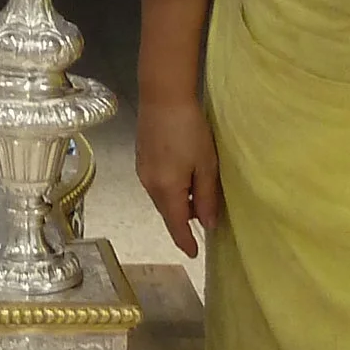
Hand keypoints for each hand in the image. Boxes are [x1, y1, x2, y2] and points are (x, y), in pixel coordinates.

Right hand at [136, 95, 222, 255]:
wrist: (163, 96)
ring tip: (196, 194)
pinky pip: (156, 184)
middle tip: (204, 216)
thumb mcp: (206, 165)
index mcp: (167, 190)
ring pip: (161, 197)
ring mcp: (142, 171)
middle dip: (183, 219)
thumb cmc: (190, 130)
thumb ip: (206, 197)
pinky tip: (181, 176)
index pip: (176, 225)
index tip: (194, 253)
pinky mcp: (140, 158)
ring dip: (177, 202)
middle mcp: (149, 185)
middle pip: (167, 212)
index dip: (185, 240)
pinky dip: (169, 188)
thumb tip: (208, 224)